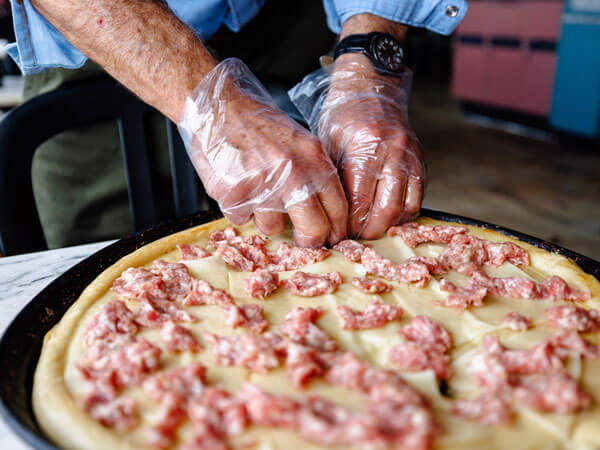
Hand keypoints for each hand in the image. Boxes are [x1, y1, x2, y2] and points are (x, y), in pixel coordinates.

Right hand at [178, 58, 347, 246]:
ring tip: (255, 191)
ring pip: (271, 227)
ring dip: (263, 218)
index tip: (332, 238)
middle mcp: (292, 172)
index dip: (336, 229)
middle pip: (313, 228)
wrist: (218, 106)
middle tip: (302, 241)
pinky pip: (240, 219)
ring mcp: (262, 184)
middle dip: (308, 241)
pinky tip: (237, 185)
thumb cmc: (258, 125)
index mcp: (313, 158)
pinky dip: (238, 209)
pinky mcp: (233, 192)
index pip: (338, 206)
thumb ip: (315, 175)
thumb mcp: (299, 142)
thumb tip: (328, 216)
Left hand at [318, 53, 424, 238]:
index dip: (348, 224)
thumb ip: (334, 179)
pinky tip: (388, 218)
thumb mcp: (328, 144)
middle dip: (369, 231)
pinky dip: (404, 213)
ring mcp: (411, 156)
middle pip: (386, 209)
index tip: (338, 236)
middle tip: (354, 239)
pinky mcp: (420, 160)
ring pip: (406, 207)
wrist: (371, 87)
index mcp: (366, 146)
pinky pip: (418, 196)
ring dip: (388, 226)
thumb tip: (331, 217)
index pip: (359, 200)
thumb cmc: (343, 116)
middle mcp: (393, 151)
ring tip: (370, 231)